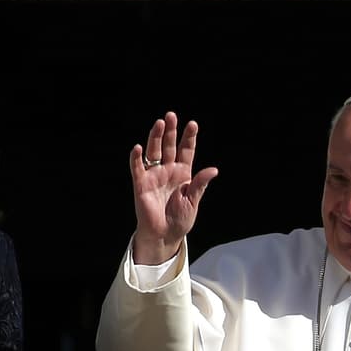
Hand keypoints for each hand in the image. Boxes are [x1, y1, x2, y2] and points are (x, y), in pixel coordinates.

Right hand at [130, 112, 217, 263]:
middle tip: (172, 115)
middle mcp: (168, 170)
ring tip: (159, 124)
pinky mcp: (141, 184)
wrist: (165, 235)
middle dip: (171, 131)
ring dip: (156, 138)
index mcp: (183, 173)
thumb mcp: (193, 200)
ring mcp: (154, 175)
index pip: (186, 150)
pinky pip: (137, 168)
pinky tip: (137, 147)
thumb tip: (213, 169)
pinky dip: (136, 158)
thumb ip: (200, 184)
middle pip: (169, 146)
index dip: (189, 138)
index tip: (193, 124)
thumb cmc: (180, 218)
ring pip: (154, 152)